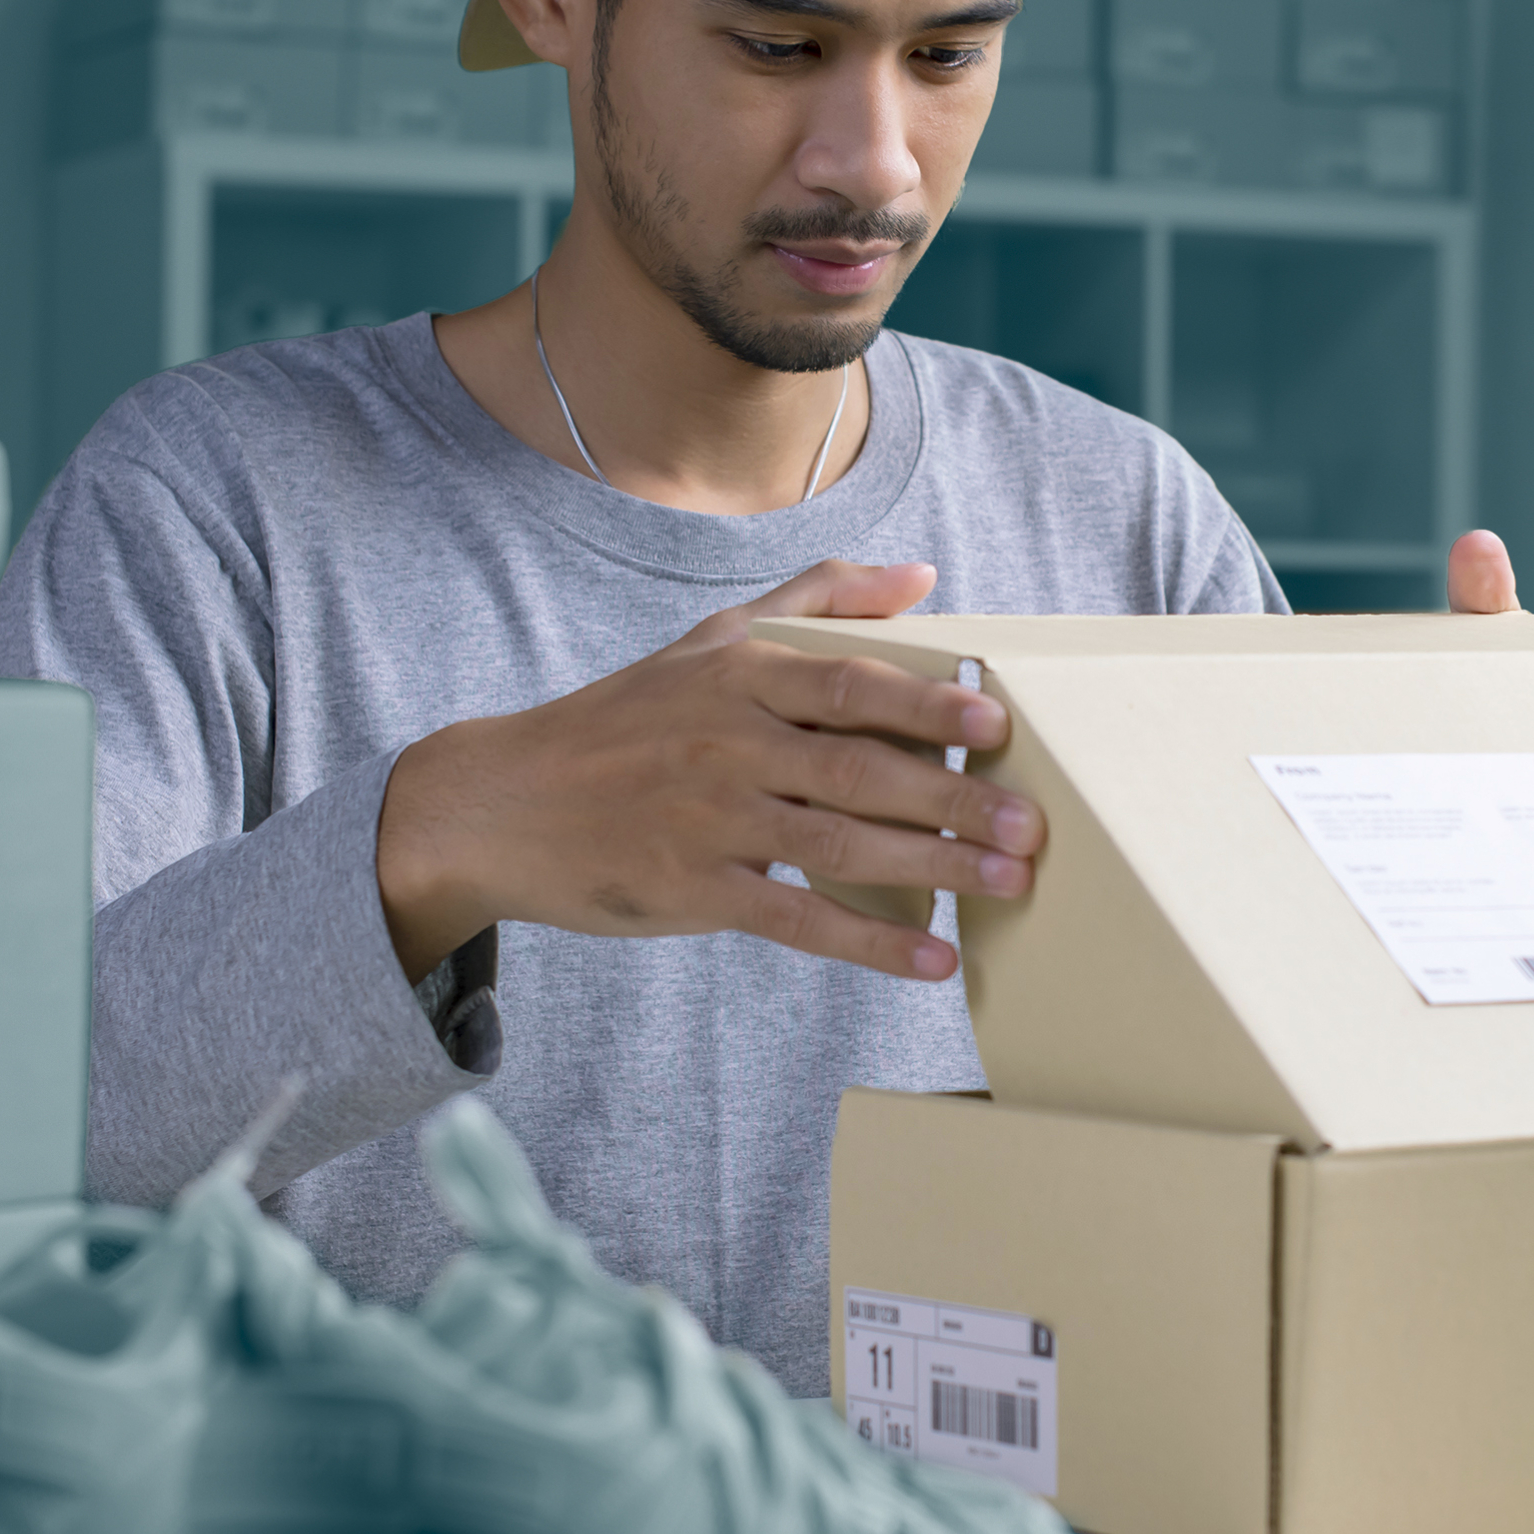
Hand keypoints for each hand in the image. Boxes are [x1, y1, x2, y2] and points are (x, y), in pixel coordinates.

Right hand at [375, 559, 1038, 984]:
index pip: (847, 684)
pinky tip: (930, 959)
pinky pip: (796, 920)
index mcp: (737, 675)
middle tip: (1030, 825)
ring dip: (931, 869)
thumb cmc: (625, 720)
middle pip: (857, 770)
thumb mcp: (710, 639)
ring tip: (1005, 884)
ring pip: (838, 846)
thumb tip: (924, 574)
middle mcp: (724, 741)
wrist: (503, 803)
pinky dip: (869, 942)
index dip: (927, 700)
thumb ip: (819, 599)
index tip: (998, 720)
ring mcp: (707, 820)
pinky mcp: (691, 891)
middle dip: (952, 799)